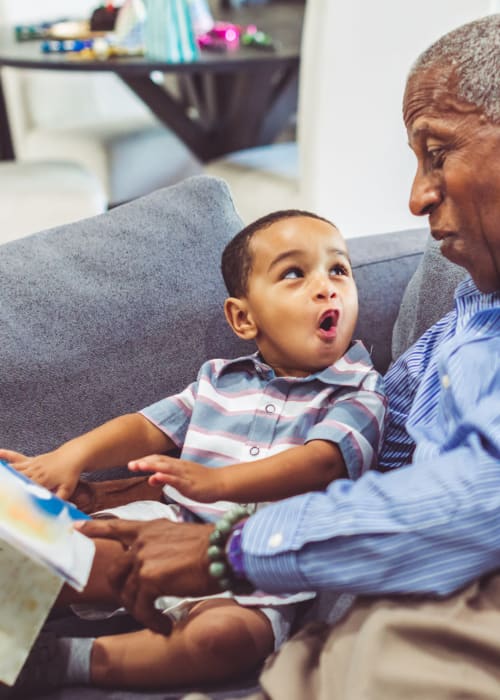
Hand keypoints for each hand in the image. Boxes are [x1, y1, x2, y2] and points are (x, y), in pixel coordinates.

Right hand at [0, 447, 81, 500]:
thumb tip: (55, 511)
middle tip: (1, 489)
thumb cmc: (71, 473)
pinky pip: (16, 459)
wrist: (73, 455)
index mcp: (41, 480)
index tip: (8, 500)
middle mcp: (34, 472)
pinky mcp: (32, 460)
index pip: (24, 489)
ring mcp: (32, 464)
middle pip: (15, 479)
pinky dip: (6, 457)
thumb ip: (60, 500)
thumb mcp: (67, 489)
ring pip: (14, 469)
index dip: (15, 494)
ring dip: (4, 473)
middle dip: (6, 484)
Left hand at [78, 518, 217, 631]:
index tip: (74, 527)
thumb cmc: (211, 546)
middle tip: (133, 604)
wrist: (224, 550)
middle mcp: (142, 541)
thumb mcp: (179, 537)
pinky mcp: (149, 578)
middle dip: (121, 591)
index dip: (93, 527)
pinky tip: (164, 625)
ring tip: (156, 618)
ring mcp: (143, 558)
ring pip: (127, 593)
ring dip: (140, 610)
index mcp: (150, 528)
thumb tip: (156, 566)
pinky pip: (142, 607)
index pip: (115, 526)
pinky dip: (151, 620)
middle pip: (116, 571)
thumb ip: (161, 546)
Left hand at [128, 455, 224, 501]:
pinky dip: (166, 477)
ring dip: (152, 466)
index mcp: (177, 465)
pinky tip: (157, 477)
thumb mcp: (180, 480)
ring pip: (166, 468)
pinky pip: (176, 479)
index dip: (145, 461)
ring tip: (140, 466)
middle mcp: (179, 467)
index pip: (158, 460)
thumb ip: (165, 478)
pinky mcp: (190, 484)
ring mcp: (185, 474)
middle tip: (130, 465)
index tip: (132, 464)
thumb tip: (151, 479)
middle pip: (160, 462)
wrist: (221, 483)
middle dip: (144, 462)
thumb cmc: (201, 482)